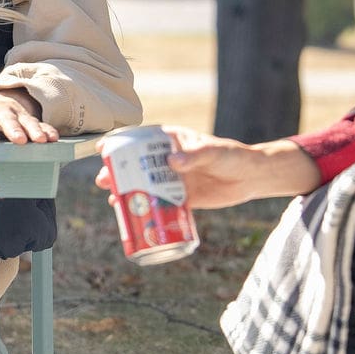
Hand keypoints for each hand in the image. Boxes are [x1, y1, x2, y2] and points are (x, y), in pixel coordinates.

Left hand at [0, 90, 55, 153]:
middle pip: (8, 119)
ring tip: (42, 141)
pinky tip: (54, 138)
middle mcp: (1, 111)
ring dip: (35, 130)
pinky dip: (48, 131)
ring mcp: (17, 114)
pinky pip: (41, 124)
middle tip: (19, 140)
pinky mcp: (31, 120)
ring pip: (27, 121)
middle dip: (14, 129)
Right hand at [93, 127, 321, 209]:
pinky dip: (145, 208)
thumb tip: (172, 161)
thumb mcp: (214, 152)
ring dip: (127, 190)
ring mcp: (172, 179)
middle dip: (116, 172)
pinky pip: (159, 203)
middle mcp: (167, 160)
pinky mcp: (181, 197)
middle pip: (135, 164)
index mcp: (170, 141)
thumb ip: (194, 155)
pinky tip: (133, 214)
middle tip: (102, 180)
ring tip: (113, 198)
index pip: (140, 139)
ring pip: (143, 184)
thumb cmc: (233, 156)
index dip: (119, 143)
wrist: (252, 178)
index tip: (103, 148)